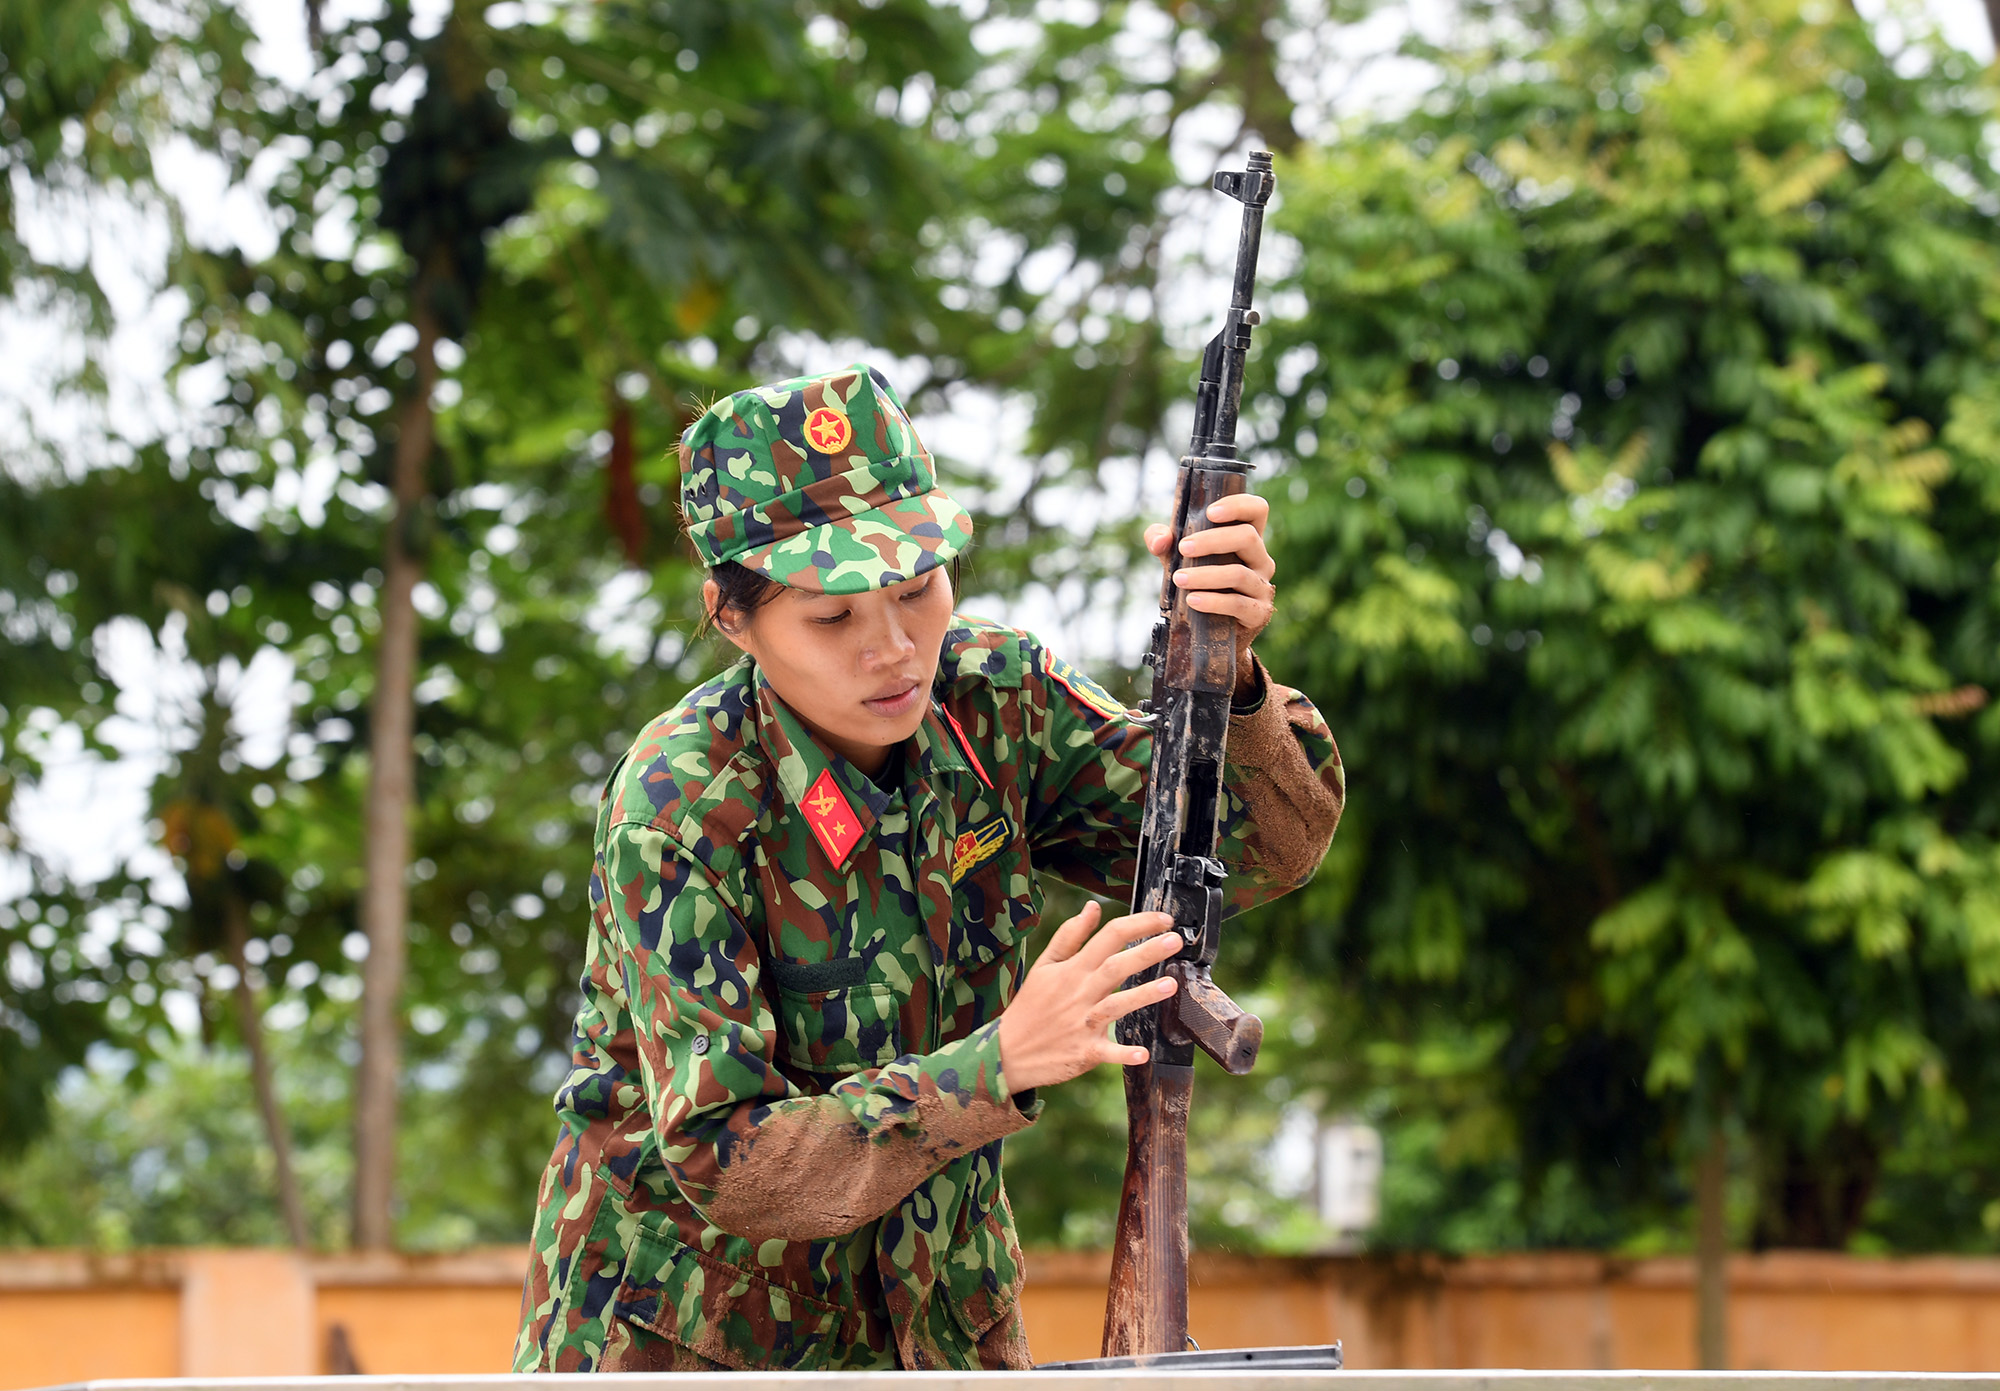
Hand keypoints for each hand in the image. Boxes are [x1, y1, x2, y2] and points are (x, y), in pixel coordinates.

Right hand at [996, 902, 1182, 1092]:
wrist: (1008, 1052)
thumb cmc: (1031, 1006)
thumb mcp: (1045, 965)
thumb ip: (1071, 936)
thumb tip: (1093, 907)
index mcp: (1073, 969)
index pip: (1109, 937)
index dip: (1138, 925)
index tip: (1165, 919)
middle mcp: (1080, 993)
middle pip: (1116, 967)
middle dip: (1147, 952)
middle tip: (1175, 940)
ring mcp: (1083, 1023)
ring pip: (1116, 1006)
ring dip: (1143, 996)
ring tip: (1171, 985)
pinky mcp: (1085, 1052)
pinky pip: (1107, 1053)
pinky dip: (1124, 1054)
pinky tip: (1143, 1053)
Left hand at [1144, 492, 1276, 698]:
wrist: (1209, 631)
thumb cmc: (1197, 582)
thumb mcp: (1177, 557)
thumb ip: (1162, 541)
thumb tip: (1160, 540)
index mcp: (1247, 538)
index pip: (1257, 509)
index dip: (1238, 505)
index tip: (1210, 512)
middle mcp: (1261, 559)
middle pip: (1247, 536)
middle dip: (1212, 540)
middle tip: (1183, 548)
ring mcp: (1262, 586)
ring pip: (1239, 573)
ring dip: (1205, 575)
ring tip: (1178, 579)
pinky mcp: (1258, 613)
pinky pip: (1238, 604)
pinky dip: (1213, 601)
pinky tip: (1192, 601)